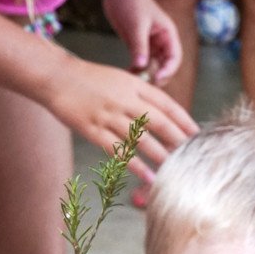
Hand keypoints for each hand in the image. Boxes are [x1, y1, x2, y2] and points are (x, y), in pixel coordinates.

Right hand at [49, 53, 196, 183]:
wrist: (55, 76)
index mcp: (133, 84)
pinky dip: (136, 165)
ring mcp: (108, 115)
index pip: (167, 104)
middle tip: (195, 157)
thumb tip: (166, 118)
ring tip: (176, 171)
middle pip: (159, 122)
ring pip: (142, 139)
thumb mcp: (120, 80)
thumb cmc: (90, 80)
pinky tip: (149, 177)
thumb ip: (142, 96)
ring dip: (161, 157)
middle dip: (179, 141)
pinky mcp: (93, 130)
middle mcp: (124, 99)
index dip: (184, 121)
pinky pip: (119, 151)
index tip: (199, 135)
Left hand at [101, 0, 181, 85]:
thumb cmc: (131, 1)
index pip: (174, 58)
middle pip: (165, 66)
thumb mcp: (136, 24)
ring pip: (152, 67)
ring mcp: (150, 45)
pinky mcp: (138, 46)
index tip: (157, 78)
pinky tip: (128, 74)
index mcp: (168, 34)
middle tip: (146, 84)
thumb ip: (139, 46)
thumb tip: (141, 66)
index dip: (168, 70)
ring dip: (146, 75)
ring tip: (135, 80)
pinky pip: (140, 63)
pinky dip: (136, 70)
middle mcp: (162, 42)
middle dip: (157, 76)